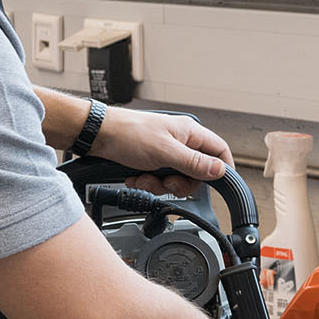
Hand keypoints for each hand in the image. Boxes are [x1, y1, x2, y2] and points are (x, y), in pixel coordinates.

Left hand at [95, 108, 232, 195]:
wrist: (97, 135)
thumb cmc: (128, 133)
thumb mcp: (165, 152)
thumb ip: (194, 163)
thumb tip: (220, 171)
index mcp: (189, 133)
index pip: (219, 151)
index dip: (222, 169)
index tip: (218, 185)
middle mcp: (180, 142)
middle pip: (197, 172)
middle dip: (180, 183)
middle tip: (167, 183)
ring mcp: (165, 153)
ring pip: (176, 179)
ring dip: (159, 185)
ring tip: (144, 178)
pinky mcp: (151, 162)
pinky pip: (158, 181)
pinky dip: (147, 183)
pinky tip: (135, 177)